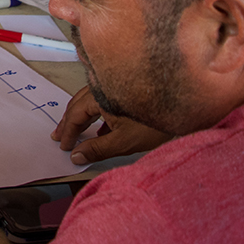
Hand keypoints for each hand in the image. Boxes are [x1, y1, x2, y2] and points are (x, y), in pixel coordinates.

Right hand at [51, 85, 172, 163]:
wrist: (184, 109)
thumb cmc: (153, 124)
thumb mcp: (124, 141)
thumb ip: (97, 149)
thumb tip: (76, 156)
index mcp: (100, 96)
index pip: (76, 115)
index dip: (68, 131)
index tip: (63, 146)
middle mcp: (103, 88)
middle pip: (78, 104)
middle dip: (68, 122)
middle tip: (58, 136)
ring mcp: (114, 88)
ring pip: (88, 101)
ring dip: (80, 118)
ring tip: (74, 132)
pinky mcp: (125, 91)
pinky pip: (101, 101)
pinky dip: (94, 114)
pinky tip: (99, 129)